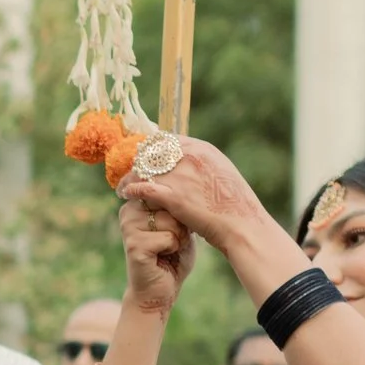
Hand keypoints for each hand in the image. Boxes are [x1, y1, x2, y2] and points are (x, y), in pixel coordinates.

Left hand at [112, 131, 270, 254]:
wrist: (242, 225)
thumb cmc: (235, 205)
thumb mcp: (222, 174)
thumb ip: (204, 165)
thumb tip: (191, 165)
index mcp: (202, 149)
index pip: (166, 140)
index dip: (151, 149)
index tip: (143, 158)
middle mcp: (189, 157)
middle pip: (151, 152)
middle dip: (137, 162)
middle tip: (130, 171)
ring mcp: (180, 176)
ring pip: (143, 169)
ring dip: (130, 177)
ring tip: (122, 185)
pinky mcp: (173, 197)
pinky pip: (142, 188)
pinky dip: (130, 189)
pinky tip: (125, 194)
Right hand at [116, 193, 196, 317]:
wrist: (158, 291)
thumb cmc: (172, 257)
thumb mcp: (179, 224)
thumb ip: (176, 206)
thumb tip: (179, 191)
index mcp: (137, 202)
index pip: (167, 190)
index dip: (180, 209)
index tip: (172, 227)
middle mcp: (128, 211)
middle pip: (170, 203)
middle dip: (179, 224)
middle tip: (170, 241)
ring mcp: (129, 227)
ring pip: (171, 221)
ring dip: (177, 238)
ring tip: (167, 249)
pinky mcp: (135, 245)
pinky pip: (169, 238)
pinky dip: (173, 249)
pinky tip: (162, 257)